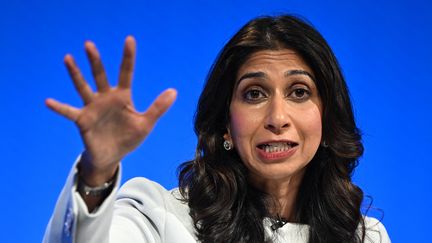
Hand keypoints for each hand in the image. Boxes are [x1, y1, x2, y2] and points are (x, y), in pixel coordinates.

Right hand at [46, 36, 176, 185]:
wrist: (112, 156)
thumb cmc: (128, 138)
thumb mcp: (146, 123)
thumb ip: (158, 108)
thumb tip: (174, 91)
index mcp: (123, 96)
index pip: (126, 72)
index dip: (128, 57)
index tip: (129, 39)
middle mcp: (106, 98)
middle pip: (100, 75)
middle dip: (95, 61)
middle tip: (89, 44)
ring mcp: (92, 107)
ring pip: (83, 87)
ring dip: (75, 74)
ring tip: (68, 58)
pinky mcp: (82, 120)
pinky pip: (69, 112)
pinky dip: (59, 107)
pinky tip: (48, 101)